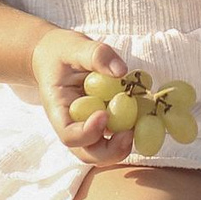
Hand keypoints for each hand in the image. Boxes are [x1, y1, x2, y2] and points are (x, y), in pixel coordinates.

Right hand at [34, 29, 132, 165]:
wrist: (56, 56)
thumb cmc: (62, 52)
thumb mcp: (75, 46)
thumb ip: (96, 55)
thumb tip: (121, 71)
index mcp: (59, 110)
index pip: (68, 135)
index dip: (87, 132)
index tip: (104, 114)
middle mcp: (72, 125)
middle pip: (87, 153)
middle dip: (110, 150)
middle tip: (129, 134)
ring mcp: (88, 127)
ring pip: (103, 151)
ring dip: (122, 145)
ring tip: (139, 125)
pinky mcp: (103, 123)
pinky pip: (115, 136)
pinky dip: (131, 131)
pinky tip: (144, 115)